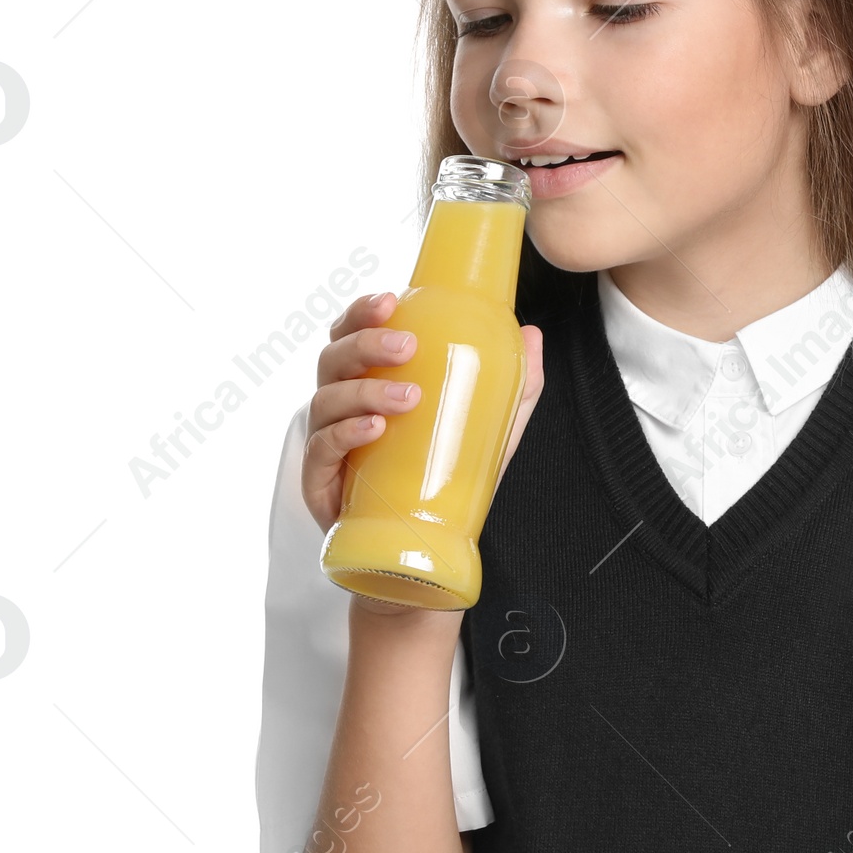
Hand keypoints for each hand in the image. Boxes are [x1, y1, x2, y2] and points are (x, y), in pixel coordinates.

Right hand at [303, 288, 545, 566]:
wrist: (422, 553)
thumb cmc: (446, 480)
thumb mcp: (490, 429)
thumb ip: (515, 384)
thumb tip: (532, 333)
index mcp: (371, 383)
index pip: (352, 334)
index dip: (362, 311)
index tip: (391, 299)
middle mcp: (342, 408)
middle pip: (334, 358)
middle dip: (366, 342)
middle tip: (406, 346)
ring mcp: (327, 445)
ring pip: (326, 400)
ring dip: (364, 389)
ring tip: (408, 396)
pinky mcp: (321, 485)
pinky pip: (320, 451)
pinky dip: (345, 434)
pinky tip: (373, 429)